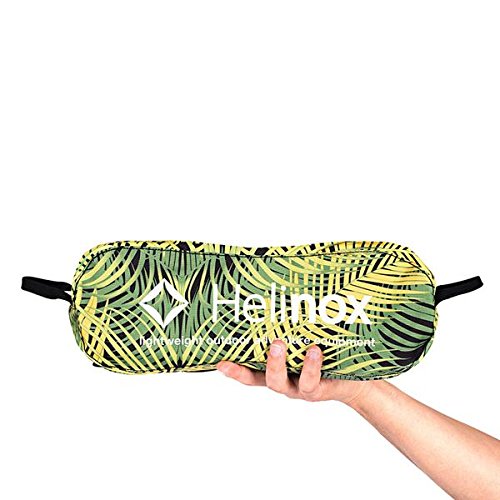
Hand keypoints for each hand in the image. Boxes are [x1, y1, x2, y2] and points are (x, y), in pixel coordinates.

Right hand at [217, 339, 371, 404]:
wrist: (355, 380)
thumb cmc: (326, 354)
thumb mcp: (308, 341)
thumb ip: (296, 327)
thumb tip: (289, 290)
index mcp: (275, 369)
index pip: (248, 371)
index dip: (233, 369)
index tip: (219, 362)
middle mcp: (282, 381)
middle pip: (260, 378)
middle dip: (252, 364)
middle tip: (260, 342)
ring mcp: (296, 388)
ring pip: (280, 382)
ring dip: (277, 364)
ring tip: (279, 345)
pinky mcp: (314, 391)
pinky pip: (309, 381)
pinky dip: (310, 366)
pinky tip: (314, 351)